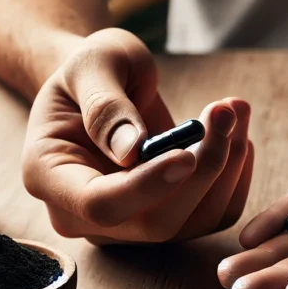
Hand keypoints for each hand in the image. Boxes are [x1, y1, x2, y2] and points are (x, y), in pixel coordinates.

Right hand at [21, 29, 252, 243]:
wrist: (104, 85)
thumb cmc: (92, 69)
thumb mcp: (91, 64)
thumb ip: (106, 104)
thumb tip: (131, 150)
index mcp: (49, 176)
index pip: (100, 204)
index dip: (147, 187)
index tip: (187, 152)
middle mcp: (83, 215)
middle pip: (155, 222)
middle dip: (202, 170)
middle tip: (225, 111)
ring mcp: (126, 225)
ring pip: (190, 222)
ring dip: (227, 169)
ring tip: (234, 110)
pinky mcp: (164, 220)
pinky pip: (211, 216)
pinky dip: (235, 178)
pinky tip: (238, 136)